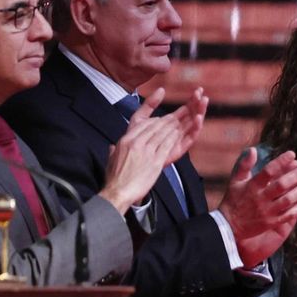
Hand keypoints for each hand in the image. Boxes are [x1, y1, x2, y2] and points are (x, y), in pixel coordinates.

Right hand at [98, 87, 207, 211]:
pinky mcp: (155, 161)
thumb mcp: (111, 159)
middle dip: (170, 117)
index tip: (163, 105)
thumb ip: (114, 150)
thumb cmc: (114, 178)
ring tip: (186, 118)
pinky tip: (182, 132)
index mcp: (125, 139)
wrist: (117, 191)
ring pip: (163, 132)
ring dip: (176, 124)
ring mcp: (146, 150)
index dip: (154, 112)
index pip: (143, 121)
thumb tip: (112, 147)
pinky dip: (175, 138)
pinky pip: (167, 145)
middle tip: (182, 110)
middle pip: (156, 125)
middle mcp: (135, 141)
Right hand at [218, 148, 296, 267]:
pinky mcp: (273, 223)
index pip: (268, 171)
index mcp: (252, 186)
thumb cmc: (233, 199)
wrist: (229, 226)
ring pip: (289, 199)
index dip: (281, 162)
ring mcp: (267, 212)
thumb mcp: (235, 180)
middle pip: (283, 185)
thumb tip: (252, 149)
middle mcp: (260, 199)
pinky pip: (290, 214)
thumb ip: (244, 164)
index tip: (293, 154)